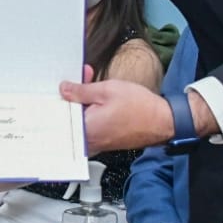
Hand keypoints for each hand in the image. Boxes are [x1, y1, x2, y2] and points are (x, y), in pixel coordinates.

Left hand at [59, 78, 175, 150]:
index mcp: (85, 129)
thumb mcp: (106, 90)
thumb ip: (81, 91)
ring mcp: (96, 143)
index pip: (60, 113)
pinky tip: (97, 98)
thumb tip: (64, 90)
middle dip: (72, 96)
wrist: (162, 121)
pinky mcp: (104, 141)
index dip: (60, 95)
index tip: (61, 84)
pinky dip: (91, 111)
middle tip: (80, 79)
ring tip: (90, 85)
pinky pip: (90, 125)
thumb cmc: (139, 108)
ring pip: (80, 120)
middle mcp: (88, 141)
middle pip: (69, 116)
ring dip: (82, 102)